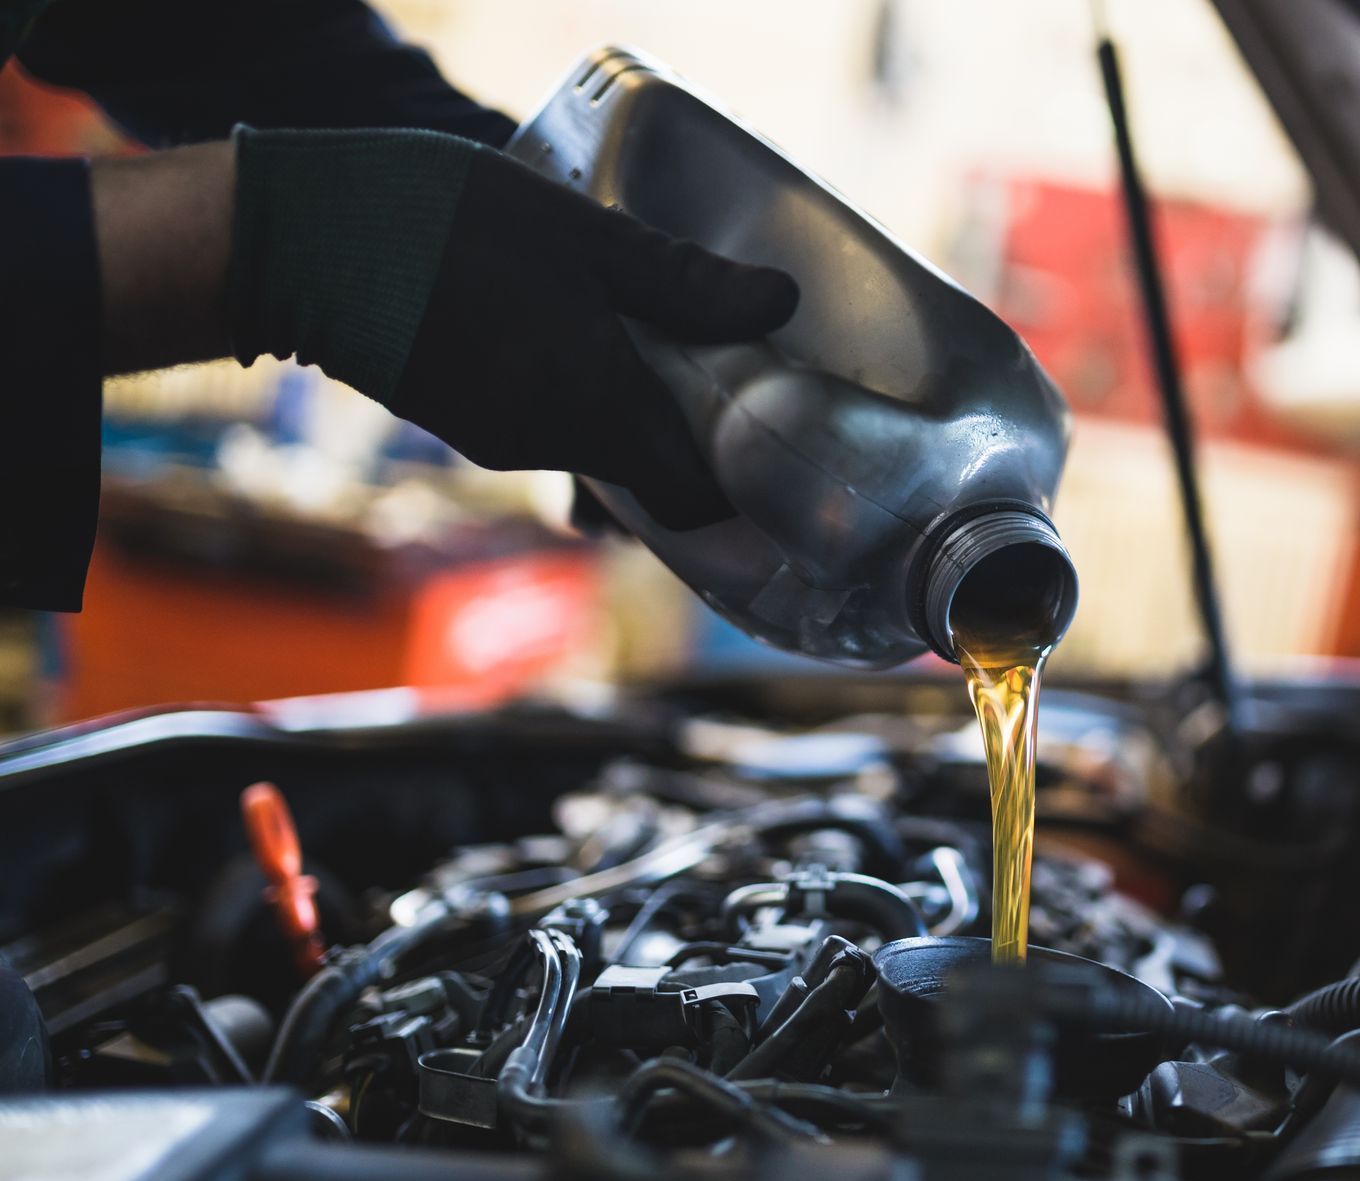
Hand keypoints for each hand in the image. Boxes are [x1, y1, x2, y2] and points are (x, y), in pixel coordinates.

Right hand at [231, 129, 798, 527]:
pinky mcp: (466, 425)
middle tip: (714, 371)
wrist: (303, 245)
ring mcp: (502, 442)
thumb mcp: (581, 234)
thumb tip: (776, 303)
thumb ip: (680, 281)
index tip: (760, 442)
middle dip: (685, 439)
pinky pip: (547, 432)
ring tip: (642, 339)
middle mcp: (551, 444)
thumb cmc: (445, 225)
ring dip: (628, 413)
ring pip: (596, 451)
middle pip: (647, 478)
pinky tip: (571, 337)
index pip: (690, 498)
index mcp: (595, 406)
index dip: (732, 484)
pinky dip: (576, 403)